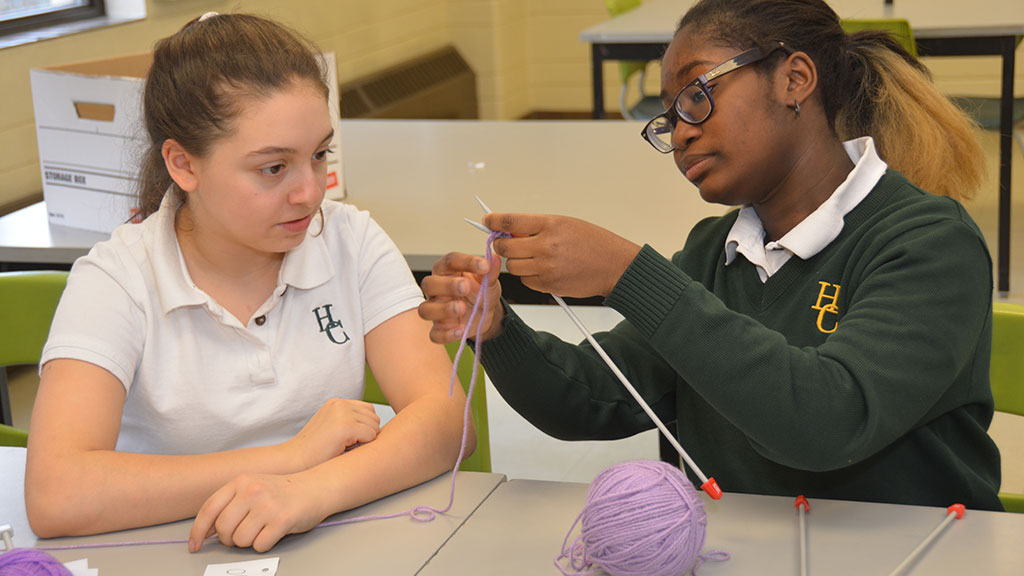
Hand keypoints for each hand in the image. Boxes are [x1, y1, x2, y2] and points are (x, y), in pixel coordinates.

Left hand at [189, 472, 322, 551]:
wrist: (316, 488)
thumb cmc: (282, 492)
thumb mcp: (253, 487)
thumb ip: (230, 503)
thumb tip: (206, 531)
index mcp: (240, 482)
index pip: (209, 509)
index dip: (198, 531)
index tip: (195, 546)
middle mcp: (252, 491)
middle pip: (223, 529)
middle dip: (229, 539)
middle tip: (242, 534)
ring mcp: (267, 505)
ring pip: (240, 540)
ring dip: (249, 542)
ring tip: (262, 529)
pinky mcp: (282, 520)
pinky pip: (259, 546)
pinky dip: (264, 544)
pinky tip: (273, 532)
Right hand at [284, 398, 379, 471]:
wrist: (294, 460)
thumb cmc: (313, 451)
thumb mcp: (331, 427)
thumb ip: (350, 420)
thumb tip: (378, 425)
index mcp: (336, 403)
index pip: (368, 410)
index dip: (364, 426)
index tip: (350, 439)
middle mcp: (340, 404)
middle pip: (374, 417)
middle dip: (367, 433)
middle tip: (347, 445)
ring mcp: (343, 413)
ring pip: (375, 426)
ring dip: (365, 440)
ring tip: (344, 447)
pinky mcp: (346, 426)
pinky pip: (372, 436)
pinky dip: (363, 446)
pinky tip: (344, 450)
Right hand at [419, 251, 503, 343]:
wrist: (484, 313)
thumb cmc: (479, 292)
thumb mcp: (489, 281)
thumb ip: (490, 272)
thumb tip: (495, 258)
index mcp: (447, 271)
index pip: (450, 261)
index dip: (466, 261)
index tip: (484, 266)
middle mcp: (436, 289)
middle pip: (429, 283)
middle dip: (447, 285)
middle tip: (465, 286)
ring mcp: (435, 309)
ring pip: (426, 309)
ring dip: (443, 309)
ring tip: (462, 308)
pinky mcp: (439, 329)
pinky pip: (434, 334)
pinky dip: (446, 335)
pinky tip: (461, 331)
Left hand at [484, 213, 641, 297]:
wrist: (614, 265)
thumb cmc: (592, 242)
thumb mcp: (565, 224)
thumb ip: (537, 227)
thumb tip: (508, 229)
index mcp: (550, 225)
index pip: (510, 221)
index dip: (493, 221)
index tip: (487, 221)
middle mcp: (546, 246)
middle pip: (505, 246)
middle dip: (502, 244)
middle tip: (508, 242)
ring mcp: (546, 267)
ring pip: (513, 266)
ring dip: (517, 261)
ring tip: (534, 257)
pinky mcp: (549, 285)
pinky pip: (526, 281)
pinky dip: (529, 276)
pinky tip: (544, 269)